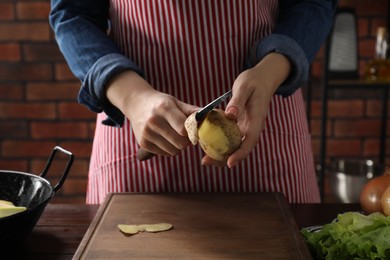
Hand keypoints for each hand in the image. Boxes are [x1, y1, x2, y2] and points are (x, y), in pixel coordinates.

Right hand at [106, 70, 197, 156]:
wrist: (136, 104)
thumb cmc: (160, 103)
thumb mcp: (176, 102)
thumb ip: (192, 111)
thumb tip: (210, 116)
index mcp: (164, 108)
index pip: (184, 130)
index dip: (192, 132)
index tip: (193, 130)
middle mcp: (153, 121)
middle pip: (180, 143)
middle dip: (187, 141)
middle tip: (185, 134)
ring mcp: (147, 133)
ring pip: (173, 151)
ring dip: (178, 146)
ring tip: (175, 135)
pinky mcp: (143, 143)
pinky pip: (165, 153)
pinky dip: (169, 149)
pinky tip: (166, 138)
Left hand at [202, 52, 291, 167]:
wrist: (262, 79)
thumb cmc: (253, 81)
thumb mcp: (244, 87)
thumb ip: (237, 101)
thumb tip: (229, 115)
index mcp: (256, 119)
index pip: (250, 140)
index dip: (240, 153)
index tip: (229, 163)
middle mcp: (253, 127)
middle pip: (241, 149)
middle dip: (225, 159)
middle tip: (205, 161)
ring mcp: (247, 128)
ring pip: (236, 147)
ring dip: (221, 155)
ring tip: (204, 158)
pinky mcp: (241, 126)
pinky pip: (232, 139)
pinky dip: (221, 145)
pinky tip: (207, 145)